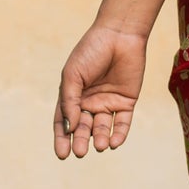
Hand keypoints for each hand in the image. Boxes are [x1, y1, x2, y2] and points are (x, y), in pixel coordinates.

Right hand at [54, 25, 145, 158]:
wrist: (119, 35)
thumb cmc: (91, 51)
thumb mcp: (73, 75)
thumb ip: (70, 101)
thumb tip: (71, 128)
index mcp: (72, 96)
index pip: (64, 122)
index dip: (62, 139)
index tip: (62, 154)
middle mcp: (89, 102)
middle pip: (83, 128)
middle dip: (81, 141)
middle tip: (80, 152)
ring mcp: (108, 103)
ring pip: (102, 128)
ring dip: (100, 139)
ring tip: (99, 146)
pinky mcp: (126, 101)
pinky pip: (123, 123)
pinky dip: (119, 134)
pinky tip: (114, 143)